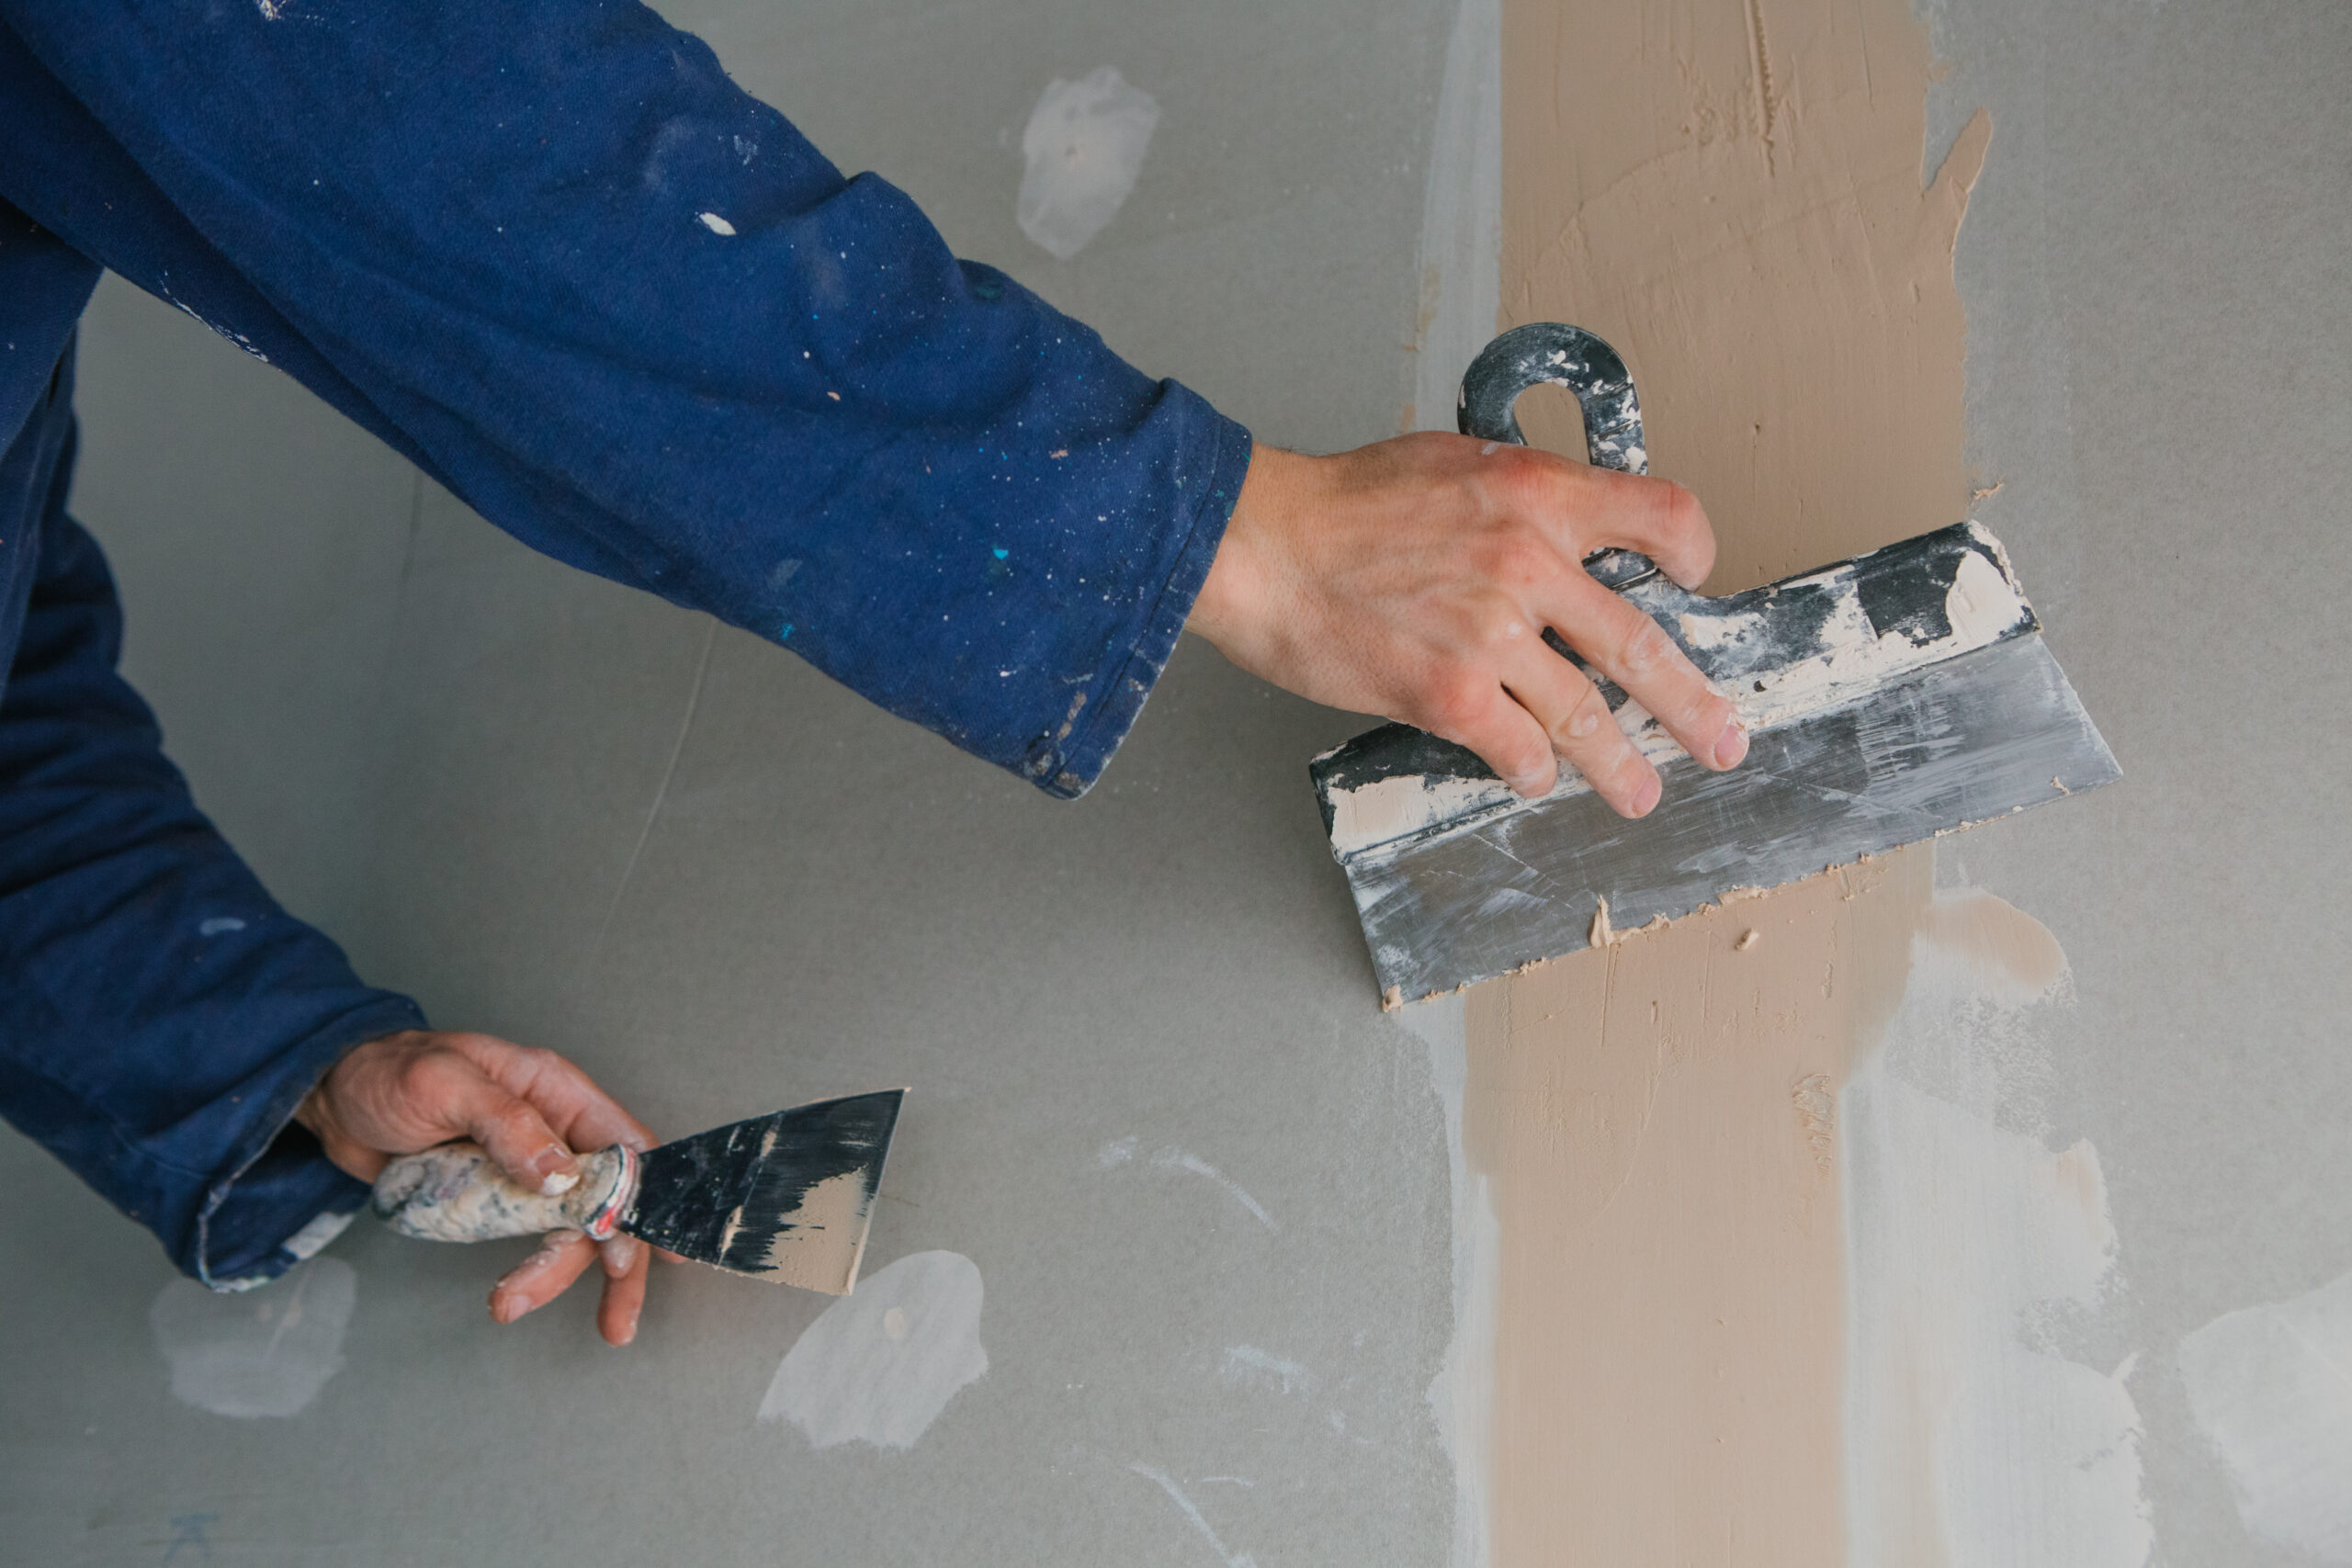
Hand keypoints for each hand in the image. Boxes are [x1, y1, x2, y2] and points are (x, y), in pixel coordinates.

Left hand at [295, 1029, 665, 1345]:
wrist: (333, 1097)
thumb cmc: (387, 1073)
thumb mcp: (443, 1084)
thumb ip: (506, 1122)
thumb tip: (561, 1174)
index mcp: (555, 1091)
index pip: (623, 1145)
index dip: (645, 1198)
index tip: (655, 1250)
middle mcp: (553, 1130)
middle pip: (603, 1199)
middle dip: (615, 1261)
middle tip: (616, 1319)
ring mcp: (525, 1166)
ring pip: (566, 1227)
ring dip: (555, 1272)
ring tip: (512, 1304)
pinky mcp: (496, 1195)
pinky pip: (526, 1235)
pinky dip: (527, 1268)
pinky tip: (509, 1293)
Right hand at [1188, 436, 1747, 813]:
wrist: (1260, 545)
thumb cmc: (1337, 504)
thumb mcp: (1447, 463)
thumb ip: (1513, 498)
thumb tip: (1551, 533)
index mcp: (1534, 492)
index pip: (1660, 514)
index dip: (1690, 553)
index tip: (1693, 580)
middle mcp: (1528, 562)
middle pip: (1641, 644)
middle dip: (1691, 706)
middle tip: (1721, 739)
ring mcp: (1492, 634)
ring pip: (1589, 716)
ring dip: (1621, 766)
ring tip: (1640, 792)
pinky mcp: (1450, 695)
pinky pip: (1520, 749)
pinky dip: (1533, 770)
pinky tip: (1533, 776)